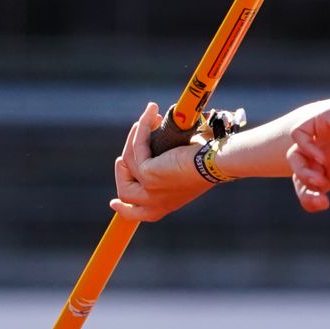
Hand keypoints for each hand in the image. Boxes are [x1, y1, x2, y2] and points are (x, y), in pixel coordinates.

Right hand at [109, 101, 212, 221]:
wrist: (216, 163)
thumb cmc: (209, 163)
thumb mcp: (184, 171)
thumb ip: (167, 167)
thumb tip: (156, 142)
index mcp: (166, 205)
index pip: (139, 214)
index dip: (124, 210)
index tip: (113, 203)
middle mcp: (156, 203)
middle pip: (125, 193)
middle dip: (121, 171)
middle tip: (126, 152)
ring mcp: (149, 191)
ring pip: (127, 164)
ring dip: (134, 138)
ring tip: (148, 119)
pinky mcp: (147, 174)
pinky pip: (136, 148)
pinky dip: (141, 128)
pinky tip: (150, 114)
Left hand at [286, 107, 329, 213]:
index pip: (313, 185)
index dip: (310, 198)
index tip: (324, 205)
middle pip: (301, 173)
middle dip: (304, 190)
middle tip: (319, 199)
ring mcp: (328, 136)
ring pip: (294, 155)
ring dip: (302, 171)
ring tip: (320, 180)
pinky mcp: (326, 120)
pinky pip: (298, 133)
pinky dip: (304, 148)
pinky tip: (323, 159)